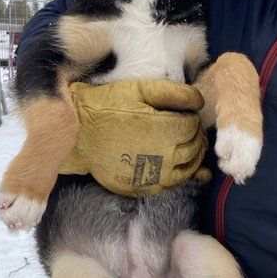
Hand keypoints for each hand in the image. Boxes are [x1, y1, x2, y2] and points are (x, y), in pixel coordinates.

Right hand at [60, 79, 209, 196]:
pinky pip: (171, 185)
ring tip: (187, 146)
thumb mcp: (140, 89)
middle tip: (189, 129)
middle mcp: (163, 156)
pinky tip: (176, 166)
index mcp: (165, 130)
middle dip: (196, 136)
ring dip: (194, 157)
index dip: (193, 118)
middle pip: (194, 148)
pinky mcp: (142, 187)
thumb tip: (199, 102)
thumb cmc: (107, 107)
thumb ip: (174, 93)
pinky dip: (180, 175)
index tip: (187, 114)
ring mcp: (153, 176)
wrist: (77, 134)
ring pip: (188, 170)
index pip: (194, 126)